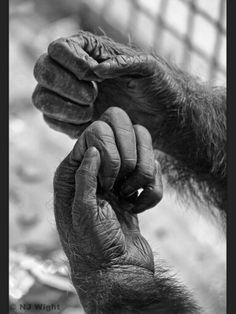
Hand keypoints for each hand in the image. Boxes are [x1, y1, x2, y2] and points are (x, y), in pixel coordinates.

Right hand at [32, 31, 182, 137]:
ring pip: (41, 97)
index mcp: (89, 52)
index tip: (94, 76)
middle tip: (92, 96)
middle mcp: (73, 73)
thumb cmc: (157, 87)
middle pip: (43, 70)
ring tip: (90, 111)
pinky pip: (51, 120)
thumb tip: (97, 69)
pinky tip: (88, 123)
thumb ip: (124, 62)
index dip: (71, 62)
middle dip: (65, 85)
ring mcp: (69, 98)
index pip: (58, 48)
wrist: (162, 117)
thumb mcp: (148, 68)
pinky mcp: (70, 120)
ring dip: (63, 107)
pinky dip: (66, 123)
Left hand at [54, 108, 162, 311]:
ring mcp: (119, 178)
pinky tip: (139, 208)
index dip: (108, 152)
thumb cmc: (94, 245)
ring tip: (130, 199)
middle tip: (121, 190)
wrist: (118, 271)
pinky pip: (155, 174)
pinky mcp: (138, 189)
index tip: (109, 181)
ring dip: (144, 177)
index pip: (95, 133)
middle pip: (125, 136)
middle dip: (130, 162)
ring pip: (144, 153)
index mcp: (74, 172)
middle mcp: (97, 170)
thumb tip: (93, 148)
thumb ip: (84, 177)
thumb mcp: (82, 211)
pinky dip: (153, 192)